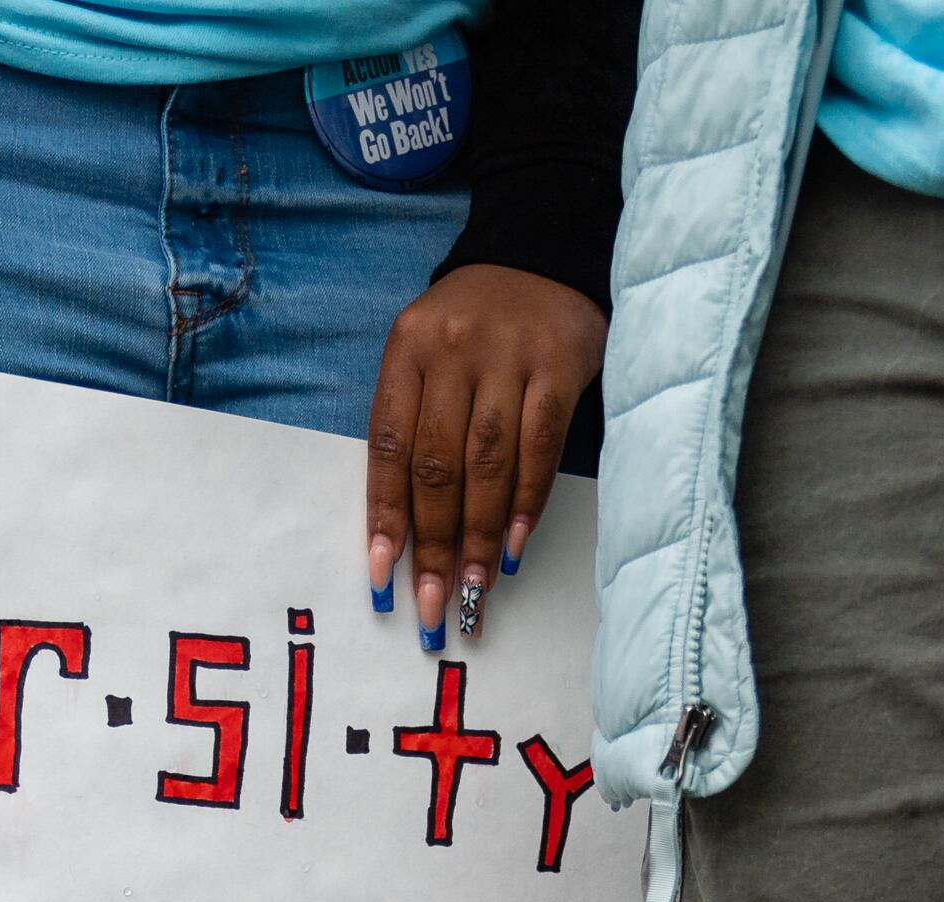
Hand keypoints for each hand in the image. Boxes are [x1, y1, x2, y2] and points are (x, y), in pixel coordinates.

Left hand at [365, 264, 605, 648]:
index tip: (384, 577)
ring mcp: (508, 356)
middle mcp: (452, 349)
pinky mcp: (559, 365)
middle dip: (434, 543)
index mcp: (408, 348)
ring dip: (480, 535)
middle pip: (437, 464)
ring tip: (475, 590)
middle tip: (433, 604)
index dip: (385, 516)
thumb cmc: (476, 325)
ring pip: (487, 462)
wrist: (542, 255)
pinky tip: (514, 544)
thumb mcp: (428, 353)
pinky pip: (541, 446)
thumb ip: (416, 424)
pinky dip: (527, 500)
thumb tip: (408, 531)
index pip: (389, 446)